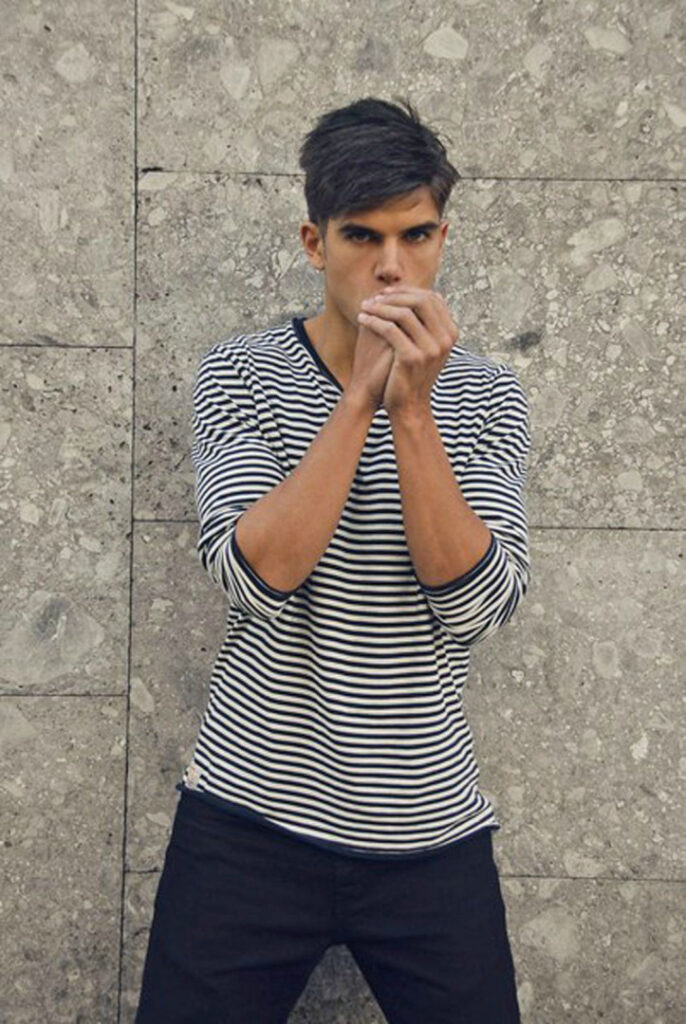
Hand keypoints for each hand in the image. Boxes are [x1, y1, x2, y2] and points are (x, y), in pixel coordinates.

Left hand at [357, 286, 458, 415]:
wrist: (408, 405)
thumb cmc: (410, 372)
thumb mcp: (423, 345)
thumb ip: (422, 322)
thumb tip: (411, 293)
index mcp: (450, 333)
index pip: (431, 298)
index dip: (407, 291)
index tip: (386, 293)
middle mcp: (445, 339)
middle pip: (420, 301)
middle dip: (394, 296)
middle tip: (374, 298)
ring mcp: (431, 349)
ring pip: (403, 314)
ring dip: (380, 307)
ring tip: (365, 307)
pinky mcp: (412, 358)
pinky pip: (390, 330)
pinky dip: (373, 321)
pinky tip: (361, 319)